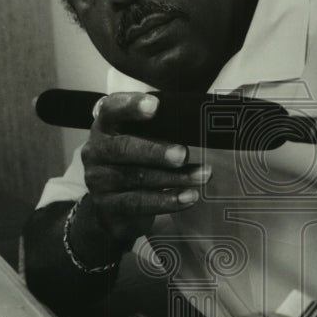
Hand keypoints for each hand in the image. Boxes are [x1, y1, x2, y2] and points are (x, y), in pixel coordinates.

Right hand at [72, 92, 210, 254]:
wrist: (111, 211)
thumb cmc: (136, 164)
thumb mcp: (142, 140)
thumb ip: (167, 124)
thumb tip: (220, 106)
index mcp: (105, 127)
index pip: (111, 109)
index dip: (130, 105)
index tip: (155, 105)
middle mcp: (96, 151)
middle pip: (123, 148)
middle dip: (156, 150)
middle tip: (183, 154)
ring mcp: (98, 180)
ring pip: (137, 177)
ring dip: (174, 178)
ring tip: (203, 175)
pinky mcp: (107, 207)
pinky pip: (138, 203)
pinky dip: (167, 201)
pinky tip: (190, 197)